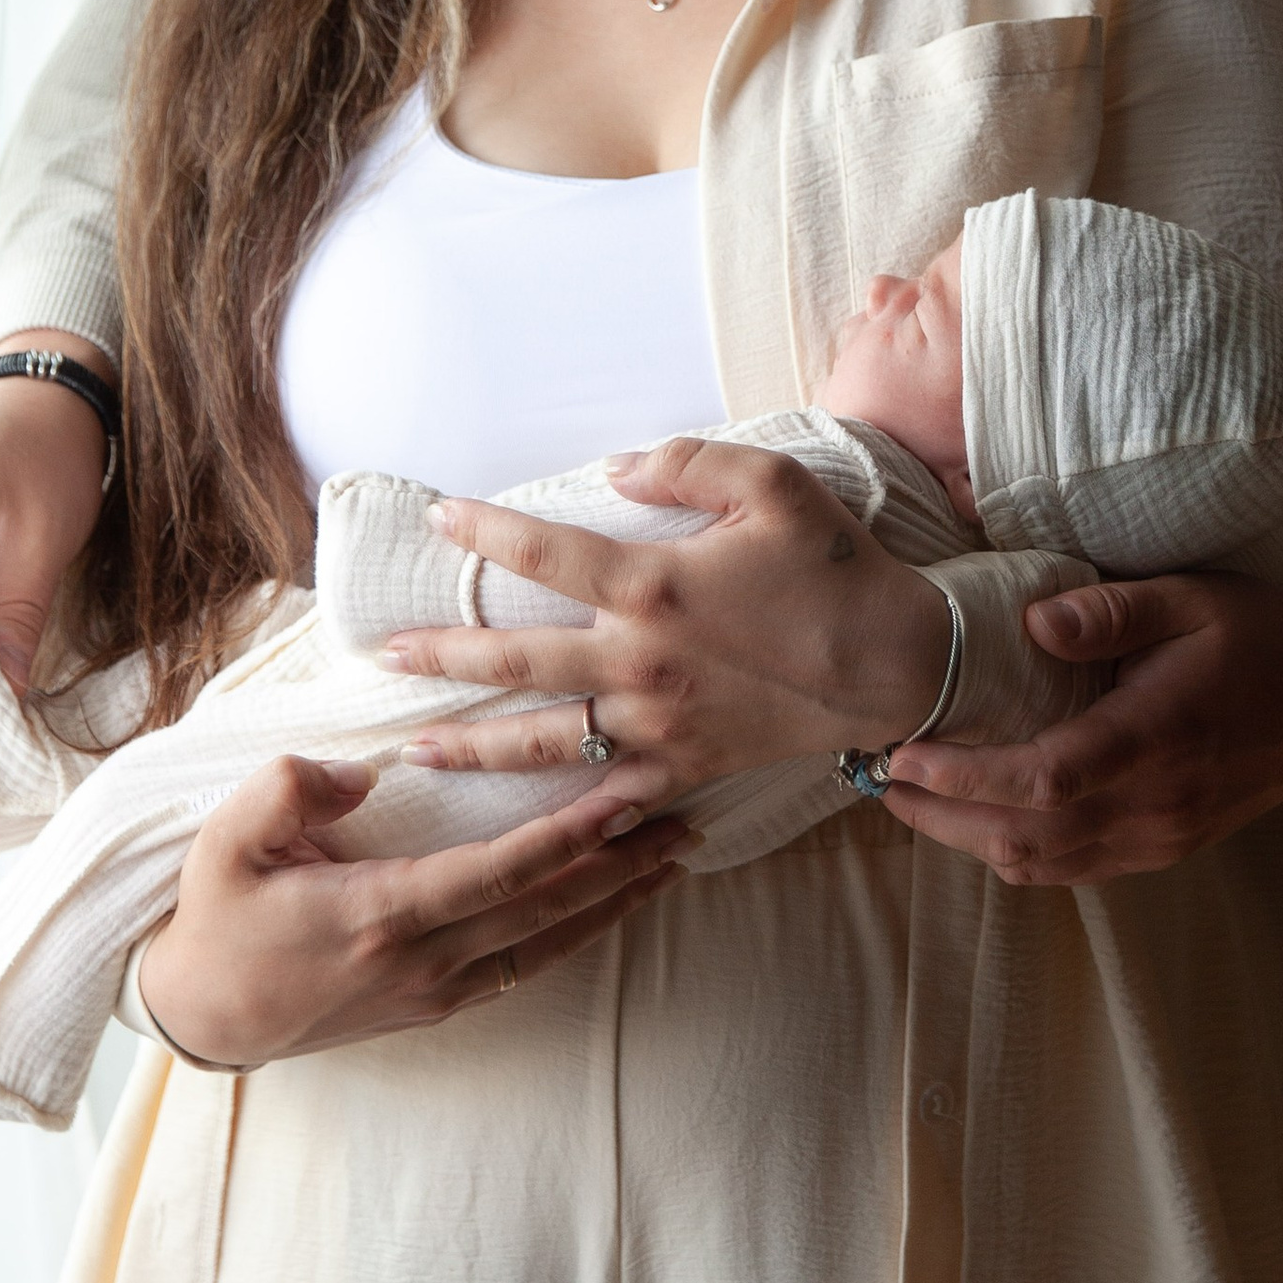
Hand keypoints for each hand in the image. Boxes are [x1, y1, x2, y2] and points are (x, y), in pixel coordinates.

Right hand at [133, 754, 696, 1065]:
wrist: (203, 1015)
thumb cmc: (219, 915)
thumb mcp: (227, 840)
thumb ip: (289, 791)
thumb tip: (357, 770)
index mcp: (381, 913)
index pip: (499, 871)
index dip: (569, 835)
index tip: (626, 795)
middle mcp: (423, 960)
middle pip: (546, 909)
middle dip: (621, 865)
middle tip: (685, 820)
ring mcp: (434, 991)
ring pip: (548, 944)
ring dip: (615, 901)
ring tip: (672, 860)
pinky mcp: (434, 1006)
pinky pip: (525, 967)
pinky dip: (577, 933)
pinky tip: (609, 907)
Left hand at [377, 437, 952, 808]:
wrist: (897, 666)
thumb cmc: (837, 569)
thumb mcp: (773, 484)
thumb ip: (687, 465)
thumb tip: (614, 467)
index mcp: (654, 586)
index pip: (544, 554)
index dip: (484, 534)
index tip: (437, 519)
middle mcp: (641, 661)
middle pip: (516, 662)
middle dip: (444, 657)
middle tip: (385, 654)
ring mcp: (658, 725)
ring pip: (541, 742)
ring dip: (471, 745)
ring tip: (417, 748)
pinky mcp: (684, 769)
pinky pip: (607, 795)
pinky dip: (558, 808)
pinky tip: (518, 816)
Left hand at [882, 574, 1282, 887]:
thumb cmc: (1262, 636)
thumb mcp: (1192, 597)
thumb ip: (1112, 610)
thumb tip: (1032, 621)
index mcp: (1158, 740)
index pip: (1043, 781)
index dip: (964, 778)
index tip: (903, 755)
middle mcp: (1157, 806)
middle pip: (1028, 839)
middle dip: (942, 817)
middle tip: (878, 779)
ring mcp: (1162, 837)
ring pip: (1046, 864)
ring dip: (970, 840)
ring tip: (912, 799)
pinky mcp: (1167, 847)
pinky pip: (1076, 868)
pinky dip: (1019, 851)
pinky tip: (984, 816)